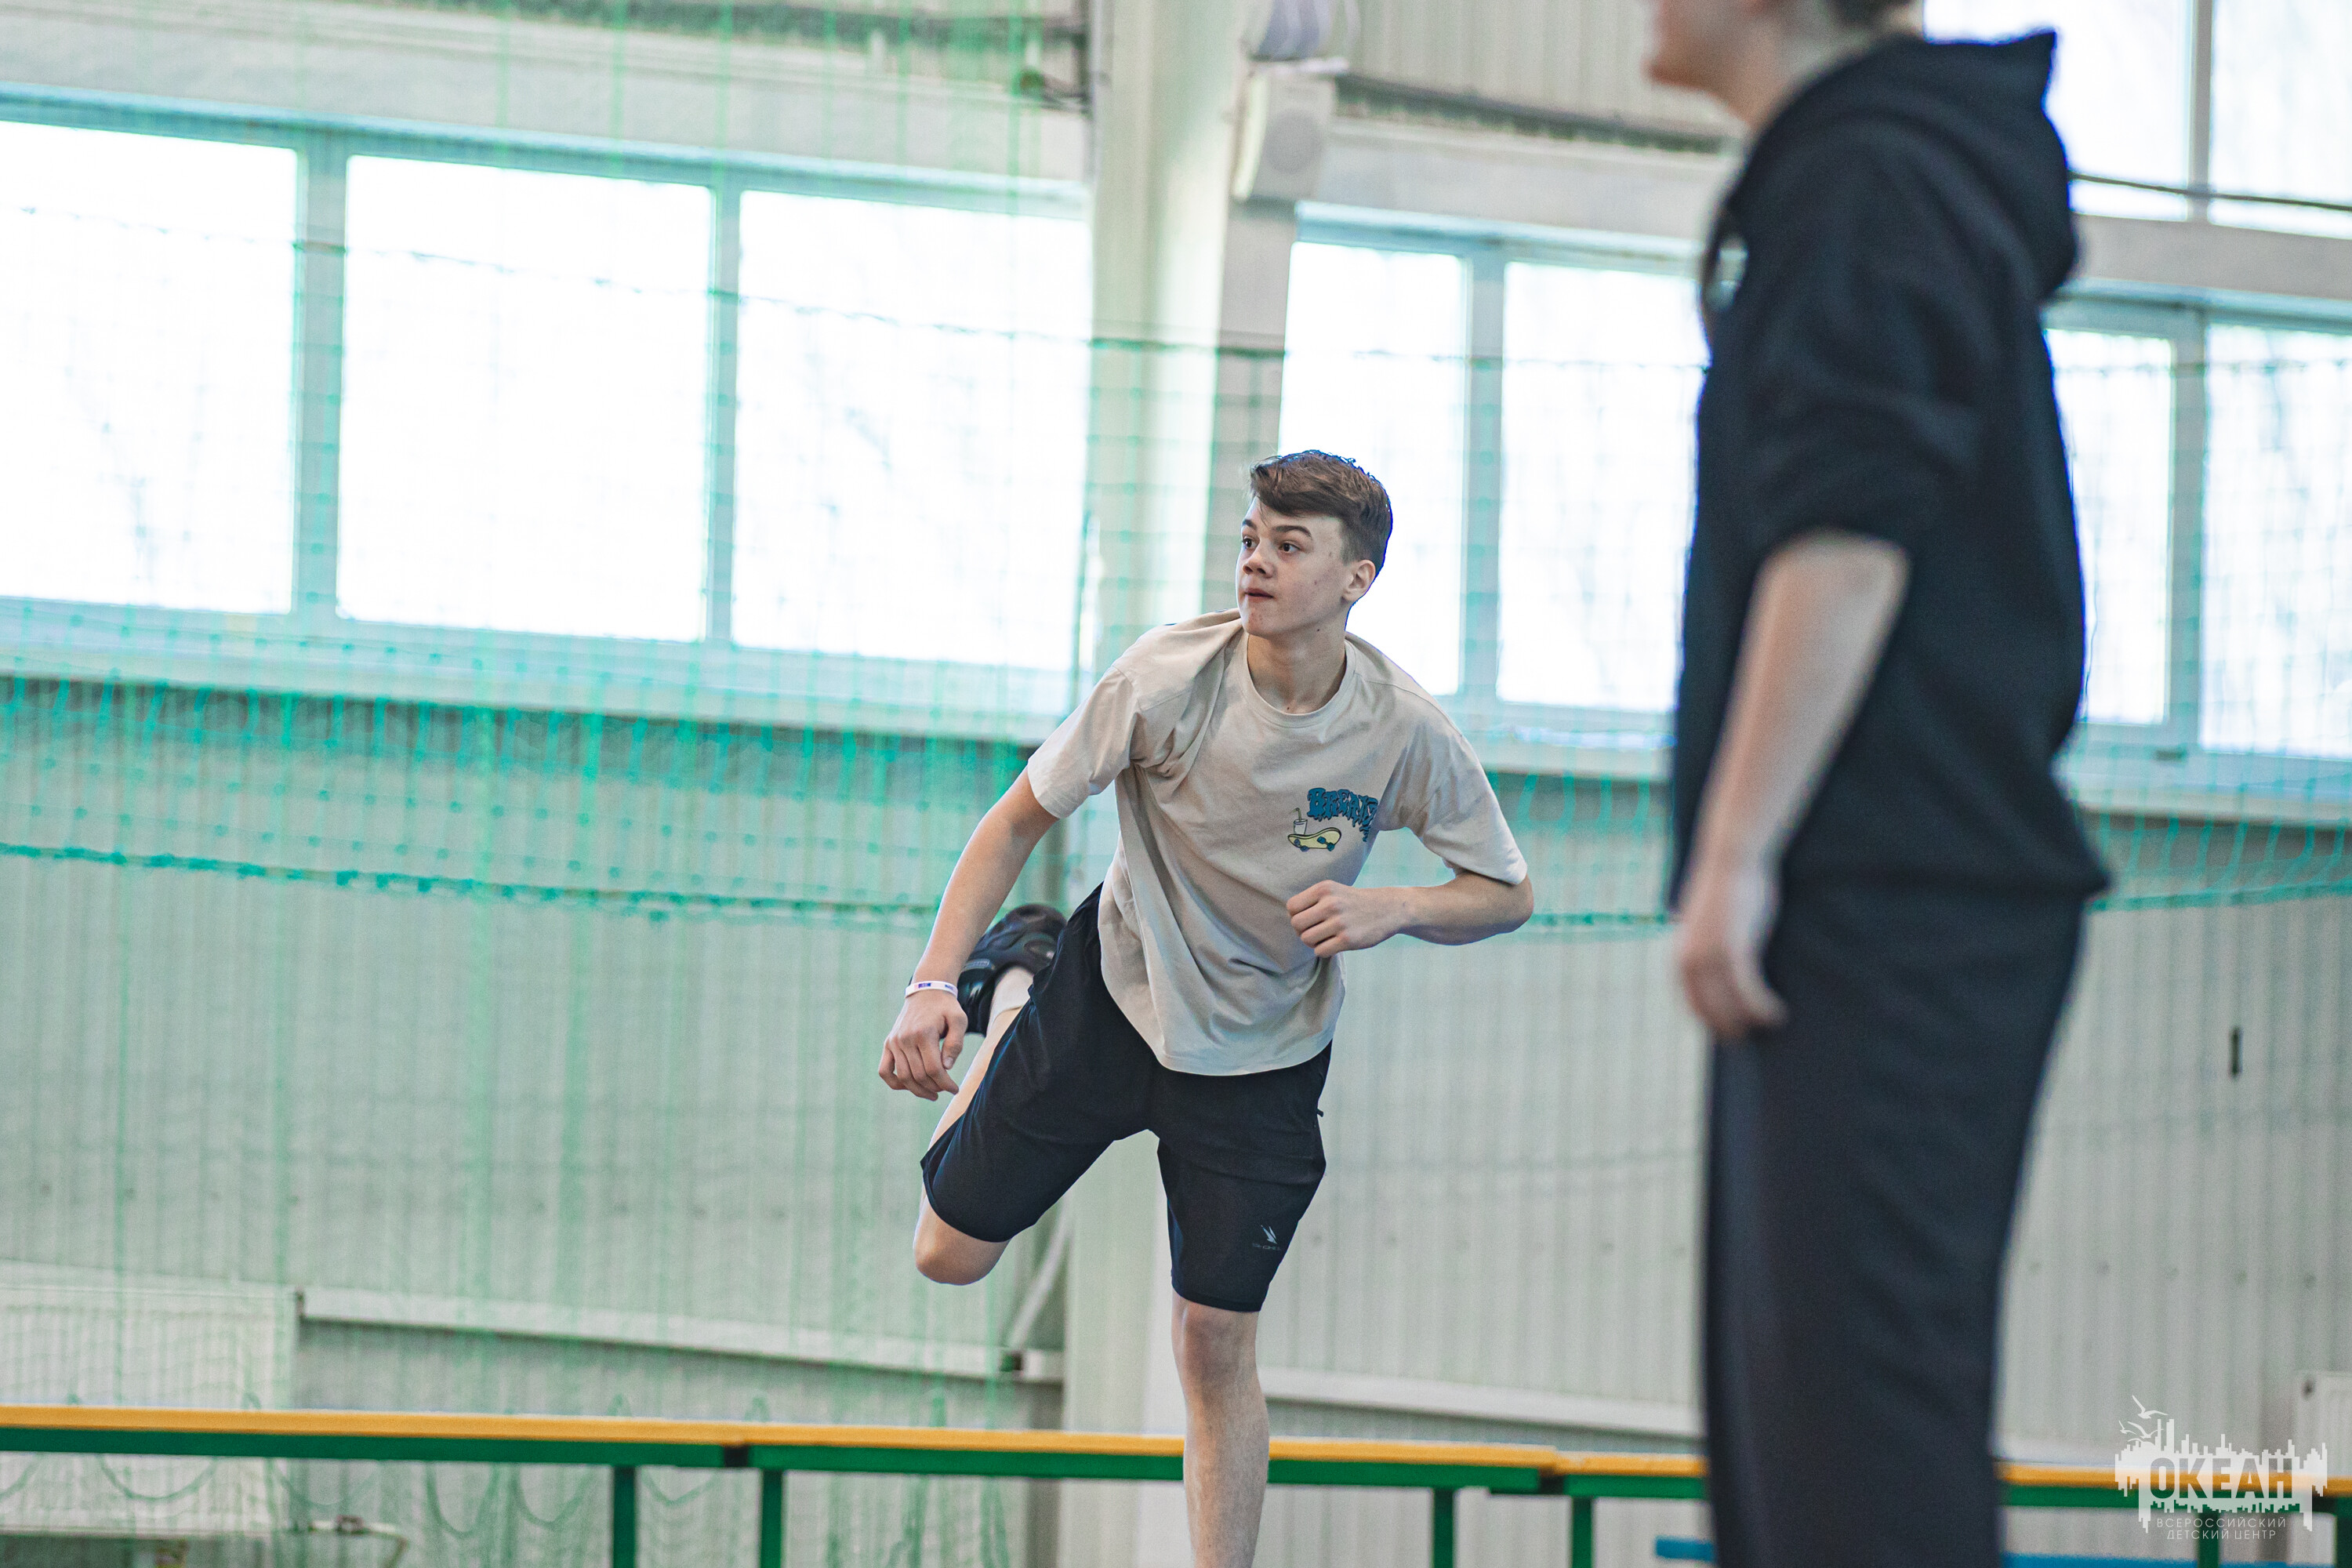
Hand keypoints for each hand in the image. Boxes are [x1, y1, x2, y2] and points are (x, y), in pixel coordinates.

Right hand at [878, 989, 965, 1100]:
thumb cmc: (946, 1008)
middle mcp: (905, 1038)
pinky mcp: (888, 1044)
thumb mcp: (959, 1020)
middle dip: (934, 1088)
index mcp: (924, 1033)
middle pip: (918, 1075)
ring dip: (918, 1090)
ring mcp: (894, 1042)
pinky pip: (884, 1070)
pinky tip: (909, 1087)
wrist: (926, 992)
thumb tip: (947, 1067)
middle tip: (945, 1090)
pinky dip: (895, 1083)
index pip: (934, 1069)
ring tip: (932, 1094)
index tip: (955, 1089)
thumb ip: (956, 1043)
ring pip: (903, 1077)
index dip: (945, 1084)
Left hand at [1286, 881, 1402, 957]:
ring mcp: (1340, 923)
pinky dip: (1323, 951)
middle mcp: (1331, 904)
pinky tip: (1334, 944)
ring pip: (1306, 939)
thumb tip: (1291, 919)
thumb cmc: (1354, 902)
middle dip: (1302, 931)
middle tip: (1315, 931)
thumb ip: (1312, 900)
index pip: (1292, 907)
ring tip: (1325, 938)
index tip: (1309, 919)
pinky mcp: (1348, 940)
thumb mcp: (1333, 890)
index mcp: (1324, 889)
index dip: (1296, 916)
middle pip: (1296, 925)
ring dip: (1313, 942)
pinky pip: (1320, 951)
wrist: (1388, 909)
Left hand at [1673, 851, 1787, 1040]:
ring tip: (1770, 1024)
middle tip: (1749, 1037)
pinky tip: (1777, 1013)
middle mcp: (1689, 961)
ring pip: (1730, 1006)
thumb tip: (1714, 960)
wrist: (1732, 861)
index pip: (1692, 1002)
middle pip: (1710, 1010)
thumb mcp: (1708, 922)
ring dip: (1751, 1021)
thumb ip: (1706, 944)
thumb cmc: (1726, 889)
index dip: (1710, 1021)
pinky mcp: (1734, 951)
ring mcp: (1710, 957)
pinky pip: (1748, 992)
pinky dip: (1762, 1007)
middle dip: (1729, 1028)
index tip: (1727, 1031)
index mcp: (1681, 956)